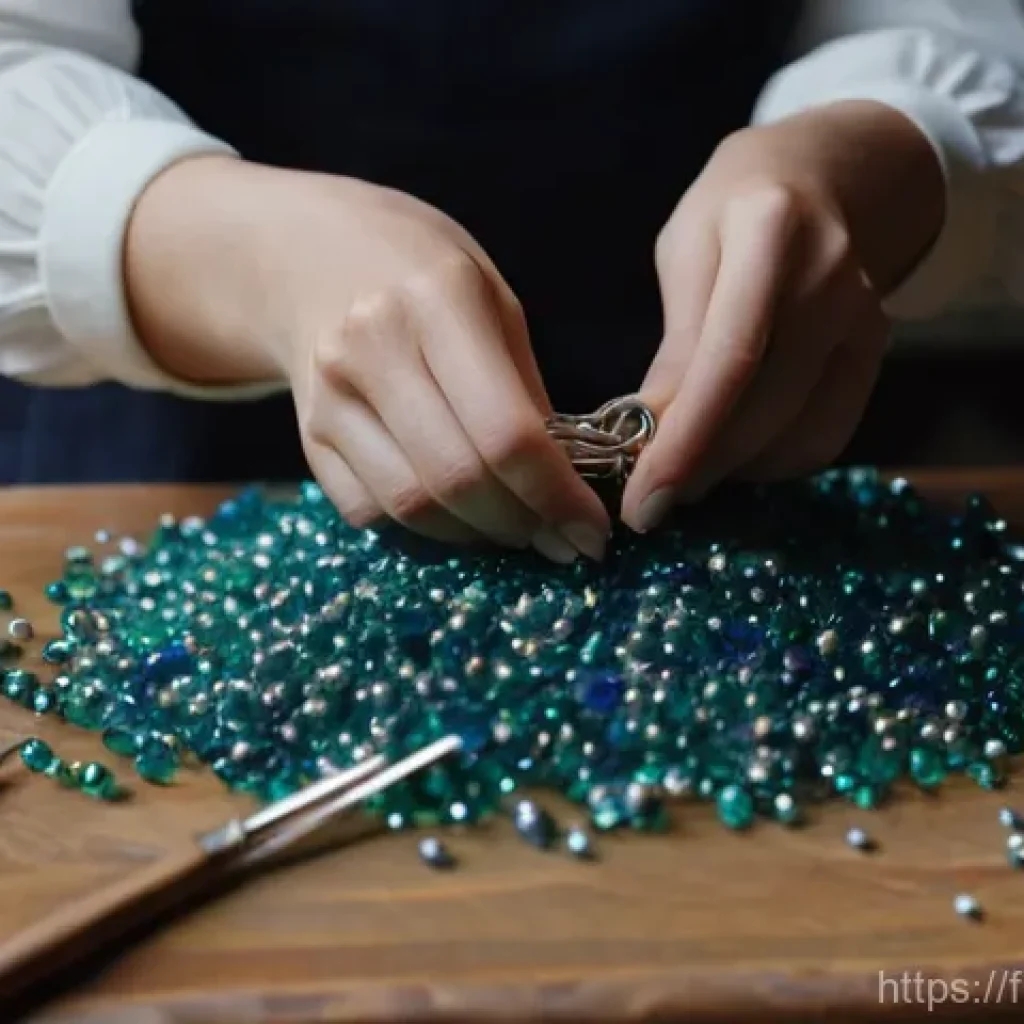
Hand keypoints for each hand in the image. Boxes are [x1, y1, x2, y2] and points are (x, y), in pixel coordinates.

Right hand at [126, 159, 608, 559]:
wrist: (308, 256)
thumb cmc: (422, 273)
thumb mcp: (493, 301)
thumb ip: (526, 389)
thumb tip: (564, 484)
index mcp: (438, 302)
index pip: (506, 432)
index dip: (557, 496)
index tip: (591, 531)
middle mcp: (373, 348)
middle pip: (457, 478)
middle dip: (523, 525)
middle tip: (560, 539)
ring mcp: (330, 396)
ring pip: (411, 505)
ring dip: (477, 535)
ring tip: (515, 526)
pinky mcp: (309, 435)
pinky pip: (370, 510)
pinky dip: (424, 527)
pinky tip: (457, 512)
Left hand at [621, 100, 944, 531]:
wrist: (826, 174)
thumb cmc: (732, 212)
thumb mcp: (686, 254)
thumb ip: (676, 344)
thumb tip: (650, 439)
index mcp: (769, 233)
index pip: (729, 361)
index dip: (683, 442)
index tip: (639, 501)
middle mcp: (830, 278)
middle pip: (764, 407)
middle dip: (697, 470)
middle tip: (646, 503)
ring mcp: (864, 318)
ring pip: (797, 434)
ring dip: (731, 472)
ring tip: (681, 474)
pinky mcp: (877, 352)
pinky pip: (826, 436)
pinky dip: (771, 464)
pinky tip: (731, 458)